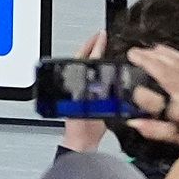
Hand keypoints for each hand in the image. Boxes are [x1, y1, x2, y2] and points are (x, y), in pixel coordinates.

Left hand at [60, 31, 112, 155]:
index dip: (95, 46)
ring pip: (86, 68)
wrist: (82, 143)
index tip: (101, 35)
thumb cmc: (83, 128)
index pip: (86, 60)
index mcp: (75, 84)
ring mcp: (80, 91)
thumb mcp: (92, 105)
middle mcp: (75, 85)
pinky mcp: (87, 98)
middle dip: (92, 46)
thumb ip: (96, 89)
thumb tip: (99, 71)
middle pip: (82, 60)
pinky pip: (92, 77)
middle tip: (100, 36)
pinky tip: (103, 67)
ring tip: (101, 46)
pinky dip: (97, 68)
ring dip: (93, 56)